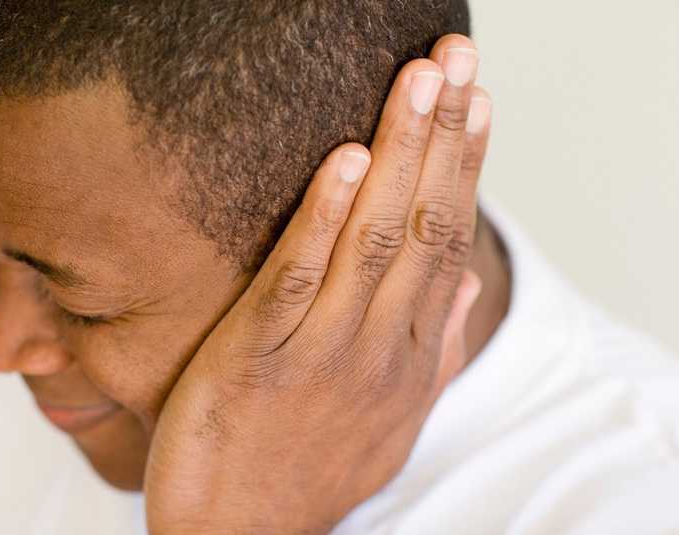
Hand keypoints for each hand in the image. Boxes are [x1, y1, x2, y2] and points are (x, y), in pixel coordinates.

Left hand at [144, 34, 491, 533]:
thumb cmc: (308, 468)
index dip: (465, 165)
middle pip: (423, 225)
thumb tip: (465, 286)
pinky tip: (341, 163)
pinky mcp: (259, 362)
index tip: (479, 101)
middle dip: (444, 136)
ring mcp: (323, 354)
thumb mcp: (388, 418)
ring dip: (399, 156)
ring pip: (374, 241)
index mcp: (409, 354)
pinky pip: (297, 282)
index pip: (448, 239)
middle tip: (458, 58)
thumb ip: (431, 350)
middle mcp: (379, 347)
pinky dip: (322, 220)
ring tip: (417, 83)